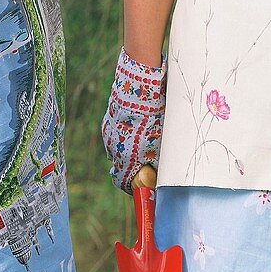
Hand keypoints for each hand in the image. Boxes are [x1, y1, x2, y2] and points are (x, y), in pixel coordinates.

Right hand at [101, 48, 165, 192]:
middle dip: (135, 166)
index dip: (132, 187)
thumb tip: (157, 180)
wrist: (141, 84)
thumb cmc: (156, 117)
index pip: (122, 182)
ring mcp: (108, 132)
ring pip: (119, 148)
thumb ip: (158, 164)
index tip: (143, 186)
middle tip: (150, 162)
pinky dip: (127, 134)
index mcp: (125, 158)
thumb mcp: (162, 144)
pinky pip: (117, 133)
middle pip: (122, 165)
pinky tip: (141, 125)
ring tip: (148, 139)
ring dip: (131, 148)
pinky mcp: (108, 119)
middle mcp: (113, 148)